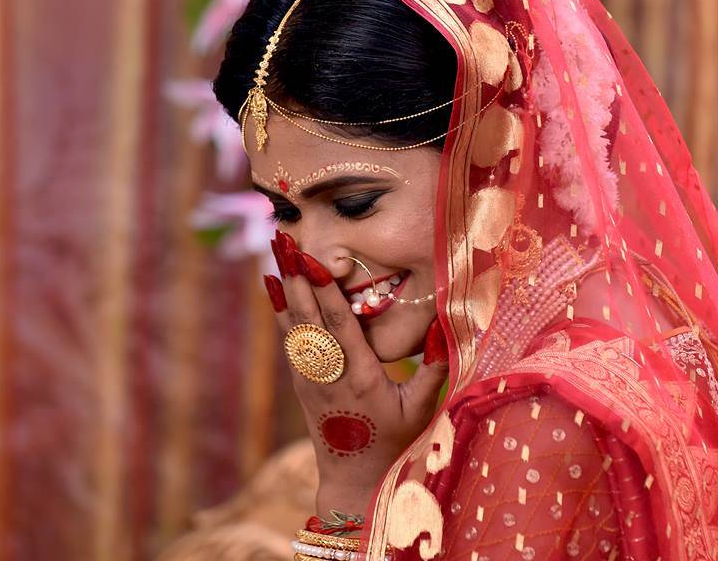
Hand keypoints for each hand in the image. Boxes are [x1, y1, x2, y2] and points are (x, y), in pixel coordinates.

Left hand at [263, 230, 448, 515]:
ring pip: (293, 322)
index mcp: (360, 377)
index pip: (339, 325)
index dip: (325, 292)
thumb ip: (434, 369)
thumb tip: (446, 329)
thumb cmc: (394, 442)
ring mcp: (309, 376)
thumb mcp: (420, 409)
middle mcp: (328, 373)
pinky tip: (271, 284)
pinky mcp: (301, 380)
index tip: (313, 260)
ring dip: (284, 283)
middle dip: (296, 275)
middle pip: (308, 316)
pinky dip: (279, 307)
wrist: (354, 478)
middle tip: (283, 239)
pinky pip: (288, 336)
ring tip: (275, 249)